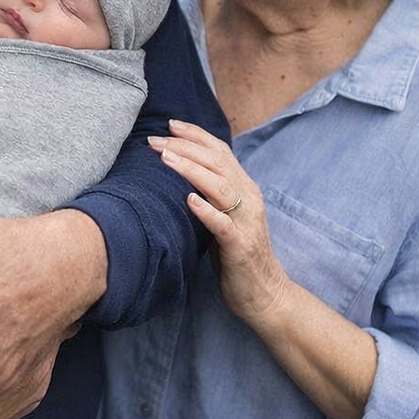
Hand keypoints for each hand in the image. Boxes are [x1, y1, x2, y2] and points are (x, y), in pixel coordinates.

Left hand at [148, 118, 287, 322]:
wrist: (265, 293)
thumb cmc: (237, 254)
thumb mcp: (225, 216)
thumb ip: (212, 194)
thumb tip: (181, 172)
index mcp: (244, 189)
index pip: (220, 152)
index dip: (196, 135)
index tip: (169, 125)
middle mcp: (248, 199)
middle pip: (217, 162)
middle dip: (184, 147)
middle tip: (154, 140)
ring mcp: (246, 222)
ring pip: (219, 187)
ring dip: (191, 170)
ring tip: (165, 159)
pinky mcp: (241, 247)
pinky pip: (224, 225)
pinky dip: (206, 210)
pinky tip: (189, 200)